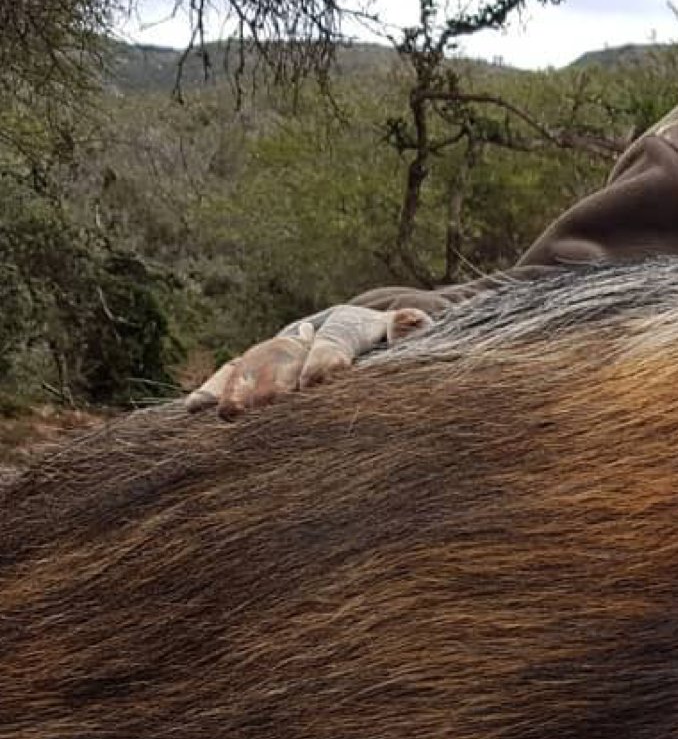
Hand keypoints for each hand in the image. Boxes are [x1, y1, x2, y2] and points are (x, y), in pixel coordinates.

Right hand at [185, 305, 432, 418]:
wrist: (388, 345)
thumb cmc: (411, 356)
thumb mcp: (423, 345)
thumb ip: (414, 333)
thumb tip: (410, 324)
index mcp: (353, 325)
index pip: (337, 338)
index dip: (326, 358)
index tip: (319, 382)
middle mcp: (312, 334)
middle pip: (287, 351)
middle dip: (274, 378)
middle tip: (268, 405)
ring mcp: (284, 349)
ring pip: (254, 362)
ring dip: (237, 387)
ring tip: (223, 414)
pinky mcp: (264, 370)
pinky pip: (235, 375)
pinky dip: (216, 389)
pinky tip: (193, 410)